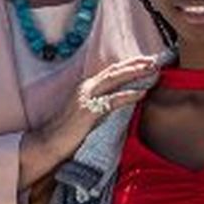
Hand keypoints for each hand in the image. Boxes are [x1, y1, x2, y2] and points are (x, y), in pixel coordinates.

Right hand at [19, 54, 157, 188]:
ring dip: (134, 73)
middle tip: (154, 60)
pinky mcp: (89, 111)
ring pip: (114, 79)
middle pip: (114, 70)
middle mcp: (86, 87)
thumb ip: (102, 104)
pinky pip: (113, 100)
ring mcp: (86, 98)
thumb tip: (122, 101)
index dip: (129, 64)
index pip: (111, 71)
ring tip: (151, 70)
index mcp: (87, 87)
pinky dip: (129, 95)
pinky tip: (142, 93)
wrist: (50, 143)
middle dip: (135, 63)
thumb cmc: (70, 132)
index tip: (146, 61)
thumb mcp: (88, 113)